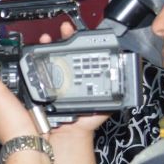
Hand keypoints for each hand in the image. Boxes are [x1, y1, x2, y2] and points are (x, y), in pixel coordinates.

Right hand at [38, 22, 108, 139]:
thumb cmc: (84, 123)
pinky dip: (33, 60)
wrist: (67, 134)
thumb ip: (115, 95)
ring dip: (46, 46)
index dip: (79, 42)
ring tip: (47, 37)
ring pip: (47, 59)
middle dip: (61, 38)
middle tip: (63, 29)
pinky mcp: (38, 87)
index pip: (80, 55)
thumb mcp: (104, 106)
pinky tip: (35, 52)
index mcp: (81, 78)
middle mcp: (65, 77)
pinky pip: (34, 72)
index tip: (79, 32)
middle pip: (62, 52)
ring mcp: (51, 80)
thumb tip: (130, 86)